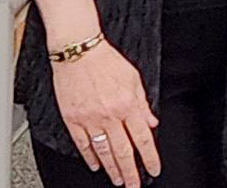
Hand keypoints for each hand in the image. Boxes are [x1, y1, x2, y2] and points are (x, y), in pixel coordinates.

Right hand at [51, 40, 159, 185]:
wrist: (79, 51)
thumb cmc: (106, 60)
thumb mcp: (133, 77)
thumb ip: (142, 103)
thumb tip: (152, 122)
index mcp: (127, 103)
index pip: (142, 137)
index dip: (149, 157)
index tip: (153, 169)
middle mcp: (110, 114)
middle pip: (123, 151)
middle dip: (131, 172)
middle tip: (135, 185)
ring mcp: (90, 119)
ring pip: (104, 152)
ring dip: (112, 169)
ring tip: (118, 180)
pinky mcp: (73, 120)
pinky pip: (82, 144)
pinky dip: (89, 158)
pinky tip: (95, 165)